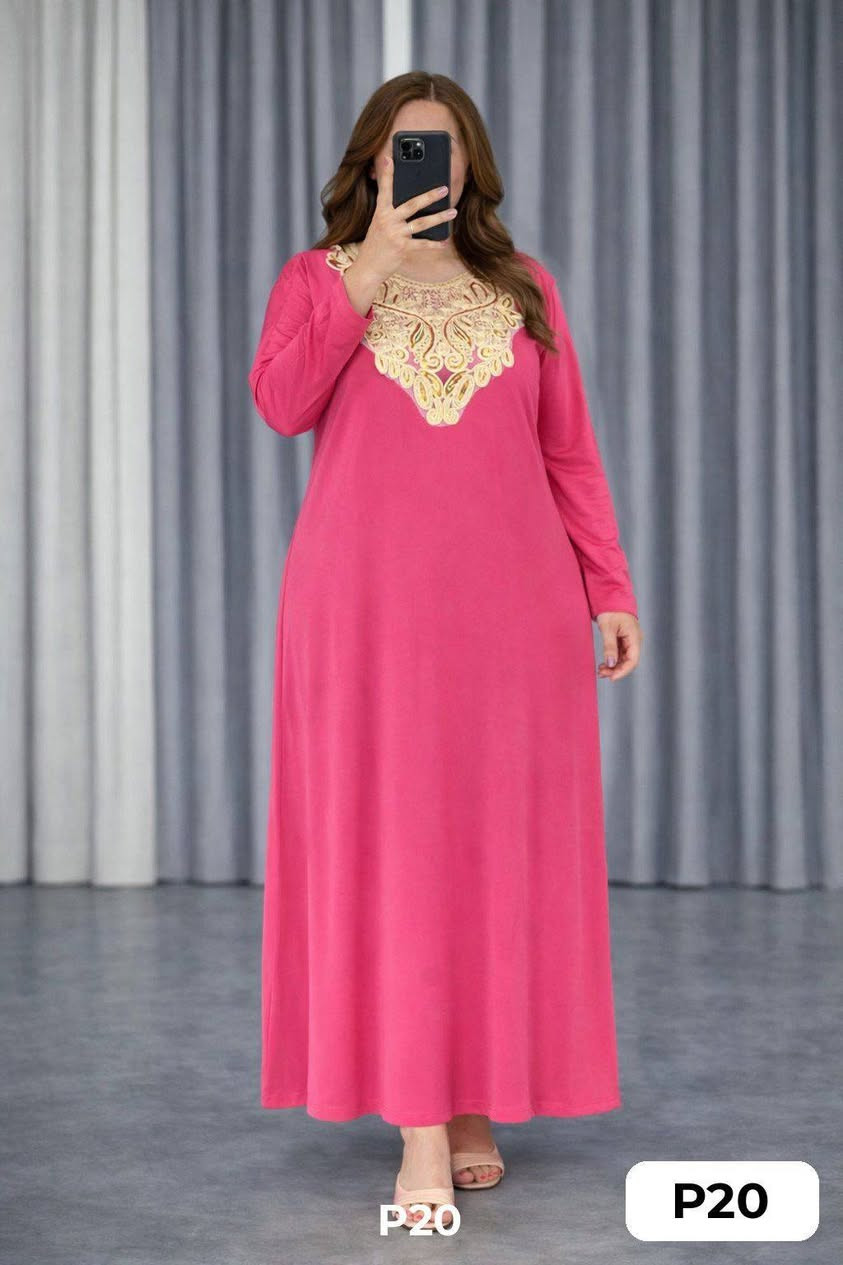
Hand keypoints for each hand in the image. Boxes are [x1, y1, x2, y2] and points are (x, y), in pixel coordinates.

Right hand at [353, 154, 457, 284]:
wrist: (368, 267)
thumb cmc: (375, 245)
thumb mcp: (378, 225)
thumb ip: (390, 213)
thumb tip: (409, 205)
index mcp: (381, 212)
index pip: (385, 189)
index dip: (387, 174)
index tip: (390, 158)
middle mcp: (388, 221)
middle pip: (412, 204)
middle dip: (430, 196)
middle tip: (444, 188)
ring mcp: (396, 235)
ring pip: (422, 223)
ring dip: (439, 217)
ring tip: (452, 212)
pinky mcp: (402, 249)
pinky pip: (422, 244)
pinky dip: (435, 244)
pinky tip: (445, 241)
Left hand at [595, 611, 641, 680]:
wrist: (611, 597)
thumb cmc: (610, 610)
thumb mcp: (608, 628)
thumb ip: (610, 646)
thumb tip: (610, 664)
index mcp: (634, 637)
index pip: (633, 660)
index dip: (623, 671)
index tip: (611, 678)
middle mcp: (634, 641)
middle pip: (628, 661)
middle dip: (616, 670)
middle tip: (601, 673)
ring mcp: (630, 641)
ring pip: (624, 659)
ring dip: (613, 667)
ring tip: (600, 671)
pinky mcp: (624, 640)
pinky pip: (620, 654)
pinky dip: (612, 660)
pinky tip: (603, 665)